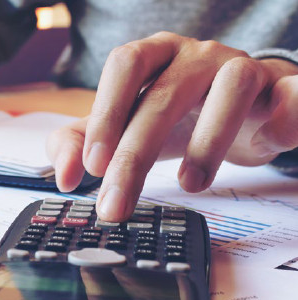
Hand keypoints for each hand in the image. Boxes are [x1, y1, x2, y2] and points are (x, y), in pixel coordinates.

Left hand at [47, 31, 297, 220]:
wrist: (242, 110)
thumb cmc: (176, 117)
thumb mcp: (123, 128)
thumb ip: (83, 144)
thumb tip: (64, 178)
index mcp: (155, 56)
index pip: (125, 66)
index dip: (107, 111)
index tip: (93, 166)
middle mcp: (196, 55)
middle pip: (163, 94)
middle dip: (135, 154)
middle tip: (117, 204)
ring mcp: (242, 68)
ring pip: (231, 87)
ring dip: (207, 141)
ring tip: (189, 185)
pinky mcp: (281, 89)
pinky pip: (291, 93)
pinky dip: (286, 112)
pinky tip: (268, 139)